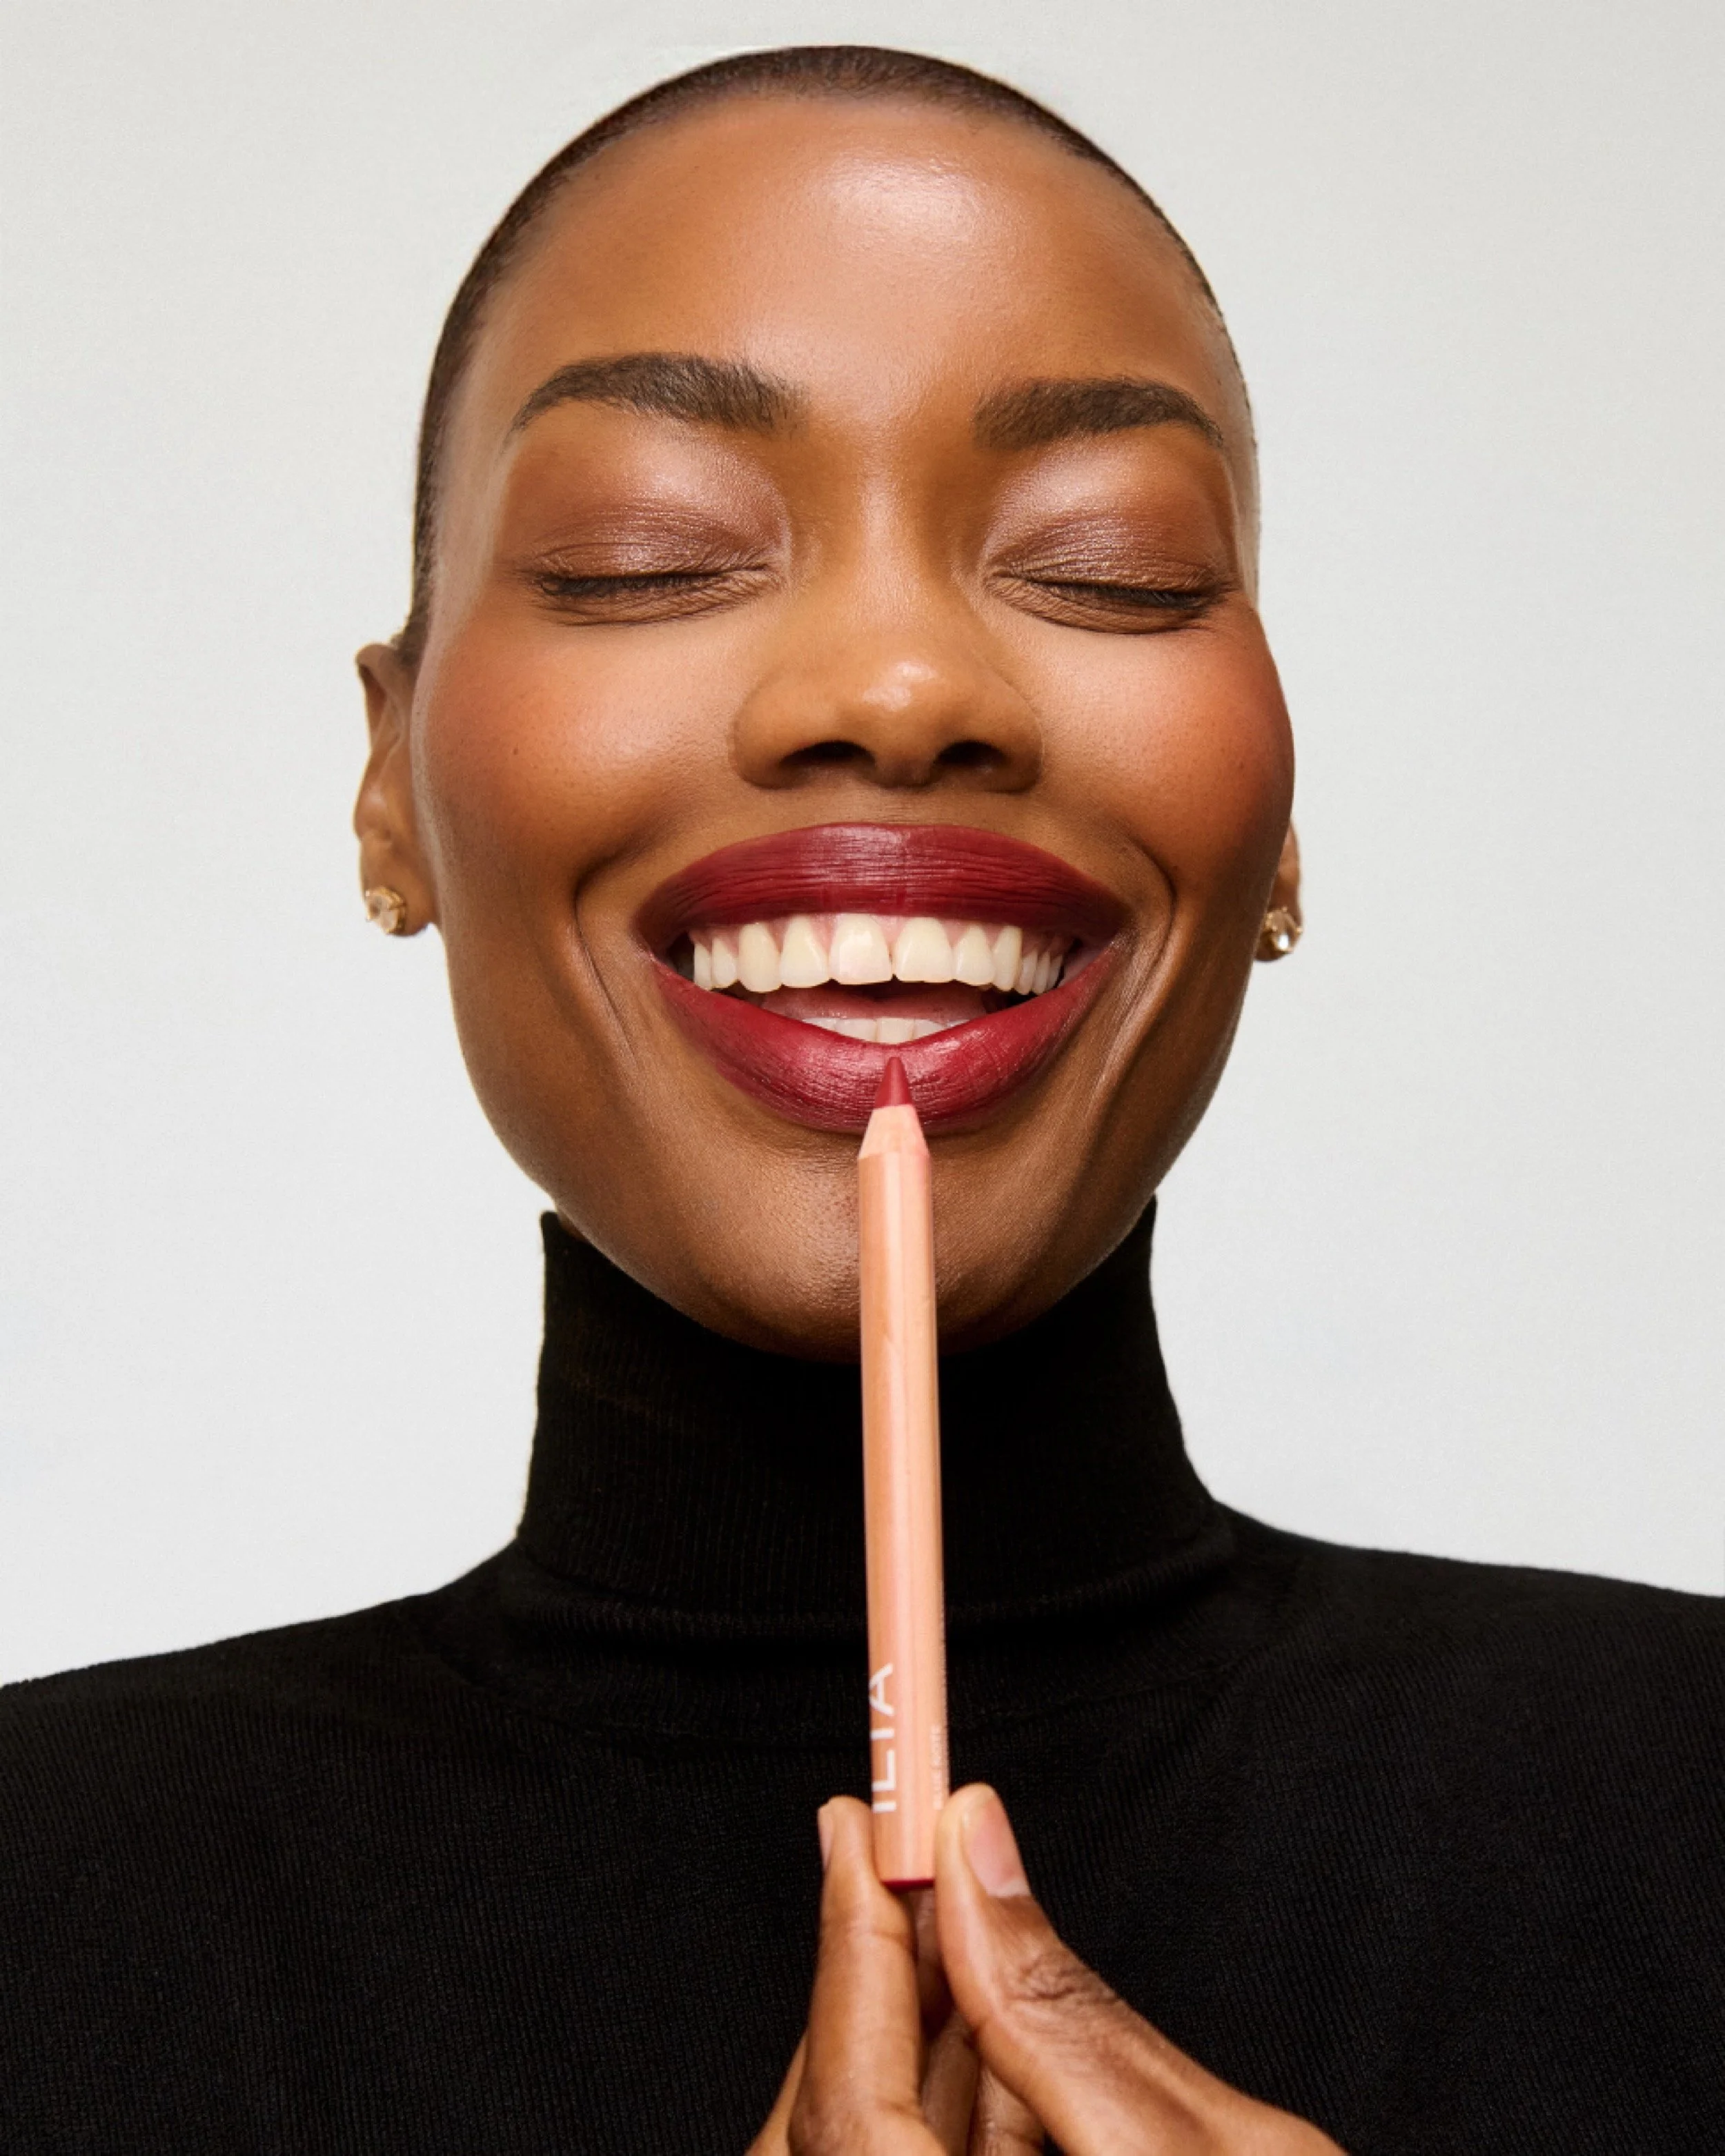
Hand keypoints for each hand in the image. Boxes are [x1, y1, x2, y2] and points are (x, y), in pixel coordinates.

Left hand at [751, 1786, 1345, 2154]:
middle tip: (888, 1852)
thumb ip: (1067, 2013)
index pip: (851, 2122)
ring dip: (914, 2040)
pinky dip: (960, 2115)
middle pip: (837, 2146)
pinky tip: (993, 2028)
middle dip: (865, 1989)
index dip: (843, 1958)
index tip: (857, 1831)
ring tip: (948, 1911)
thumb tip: (976, 1852)